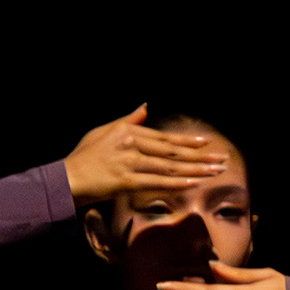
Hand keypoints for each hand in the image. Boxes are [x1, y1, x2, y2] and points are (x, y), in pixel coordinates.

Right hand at [63, 105, 229, 204]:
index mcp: (128, 132)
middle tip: (222, 159)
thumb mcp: (105, 131)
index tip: (206, 144)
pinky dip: (177, 183)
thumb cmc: (85, 156)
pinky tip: (194, 183)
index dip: (187, 142)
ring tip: (215, 171)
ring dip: (195, 169)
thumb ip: (129, 120)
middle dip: (200, 156)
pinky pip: (157, 183)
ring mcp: (129, 163)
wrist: (67, 178)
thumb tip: (145, 107)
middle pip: (172, 152)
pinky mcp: (126, 181)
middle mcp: (131, 144)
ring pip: (169, 167)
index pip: (164, 138)